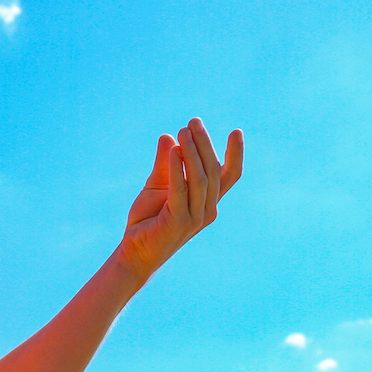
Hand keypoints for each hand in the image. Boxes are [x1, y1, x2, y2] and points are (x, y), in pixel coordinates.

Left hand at [118, 118, 242, 282]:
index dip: (235, 154)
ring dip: (192, 152)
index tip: (236, 131)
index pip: (228, 175)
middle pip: (212, 170)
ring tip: (183, 130)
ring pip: (200, 178)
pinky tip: (173, 150)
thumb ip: (165, 162)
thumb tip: (168, 136)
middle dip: (204, 143)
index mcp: (208, 200)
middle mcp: (207, 209)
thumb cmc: (149, 218)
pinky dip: (177, 169)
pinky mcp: (178, 222)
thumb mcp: (157, 184)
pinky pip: (180, 191)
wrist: (135, 250)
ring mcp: (195, 217)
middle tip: (193, 121)